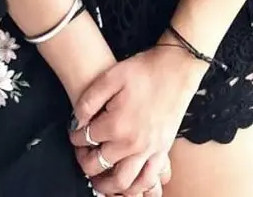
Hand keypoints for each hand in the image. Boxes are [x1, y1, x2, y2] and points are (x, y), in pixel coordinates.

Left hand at [68, 45, 205, 195]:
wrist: (176, 68)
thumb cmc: (144, 70)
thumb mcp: (111, 76)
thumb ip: (89, 101)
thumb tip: (76, 121)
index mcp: (116, 125)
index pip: (86, 140)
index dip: (76, 137)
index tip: (76, 133)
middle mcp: (132, 143)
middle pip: (99, 166)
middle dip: (85, 163)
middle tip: (82, 155)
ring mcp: (149, 150)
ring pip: (123, 182)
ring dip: (107, 185)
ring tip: (100, 179)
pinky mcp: (163, 151)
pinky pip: (148, 180)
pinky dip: (135, 187)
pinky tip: (128, 183)